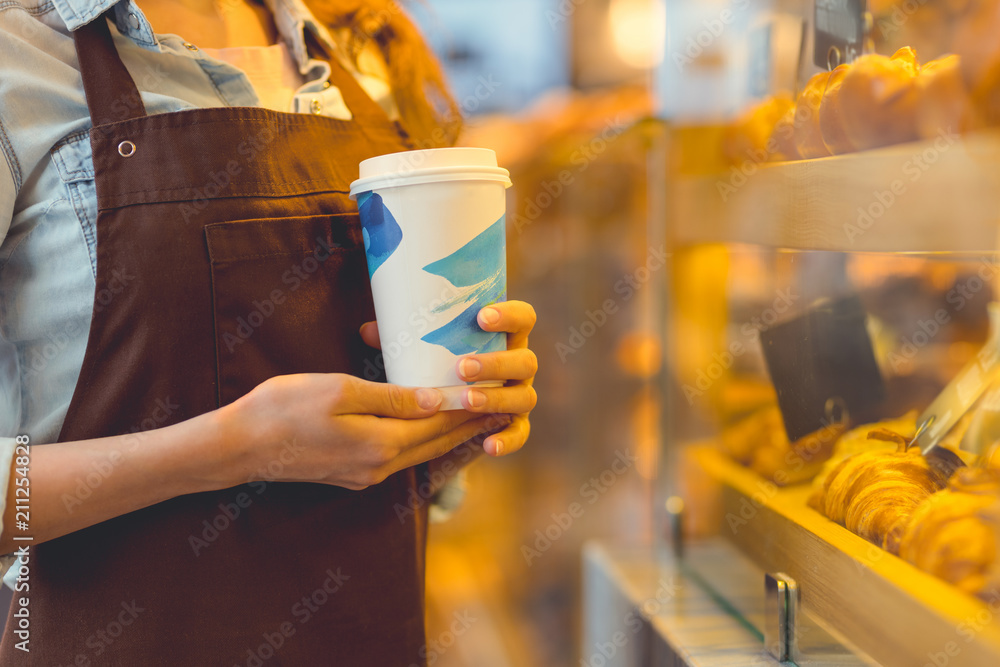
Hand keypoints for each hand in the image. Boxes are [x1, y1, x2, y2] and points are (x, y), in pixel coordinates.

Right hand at [217, 374, 511, 490]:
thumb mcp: (339, 391)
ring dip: (447, 434)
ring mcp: (364, 474)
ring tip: (473, 415)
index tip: (498, 392)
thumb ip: (391, 398)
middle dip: (469, 424)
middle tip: (500, 404)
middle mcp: (379, 466)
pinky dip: (421, 441)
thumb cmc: (284, 409)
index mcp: (381, 445)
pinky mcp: (351, 474)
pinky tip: (425, 427)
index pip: (439, 424)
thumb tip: (435, 399)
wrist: (238, 447)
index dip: (470, 407)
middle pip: (436, 443)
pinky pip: (399, 456)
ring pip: (420, 452)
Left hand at [360, 300, 537, 457]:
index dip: (509, 316)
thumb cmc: (437, 364)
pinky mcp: (514, 425)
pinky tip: (488, 445)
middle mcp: (518, 365)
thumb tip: (368, 330)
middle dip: (496, 364)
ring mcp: (519, 395)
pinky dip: (507, 439)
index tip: (481, 317)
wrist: (452, 404)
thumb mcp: (423, 349)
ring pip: (524, 397)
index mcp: (504, 337)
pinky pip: (520, 434)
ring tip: (467, 401)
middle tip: (462, 368)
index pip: (523, 318)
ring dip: (496, 398)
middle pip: (525, 361)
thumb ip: (404, 338)